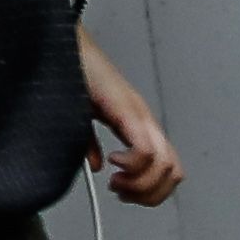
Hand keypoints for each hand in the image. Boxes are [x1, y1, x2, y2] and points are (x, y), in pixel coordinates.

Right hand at [81, 31, 182, 205]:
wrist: (65, 45)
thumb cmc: (73, 75)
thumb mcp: (82, 117)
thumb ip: (91, 143)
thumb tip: (98, 166)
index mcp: (138, 124)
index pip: (169, 168)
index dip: (151, 191)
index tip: (122, 192)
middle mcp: (145, 120)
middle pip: (174, 172)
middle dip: (148, 194)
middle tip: (121, 192)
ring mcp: (139, 115)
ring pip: (166, 166)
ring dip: (141, 184)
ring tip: (116, 181)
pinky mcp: (127, 109)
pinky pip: (145, 149)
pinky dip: (132, 166)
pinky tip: (113, 162)